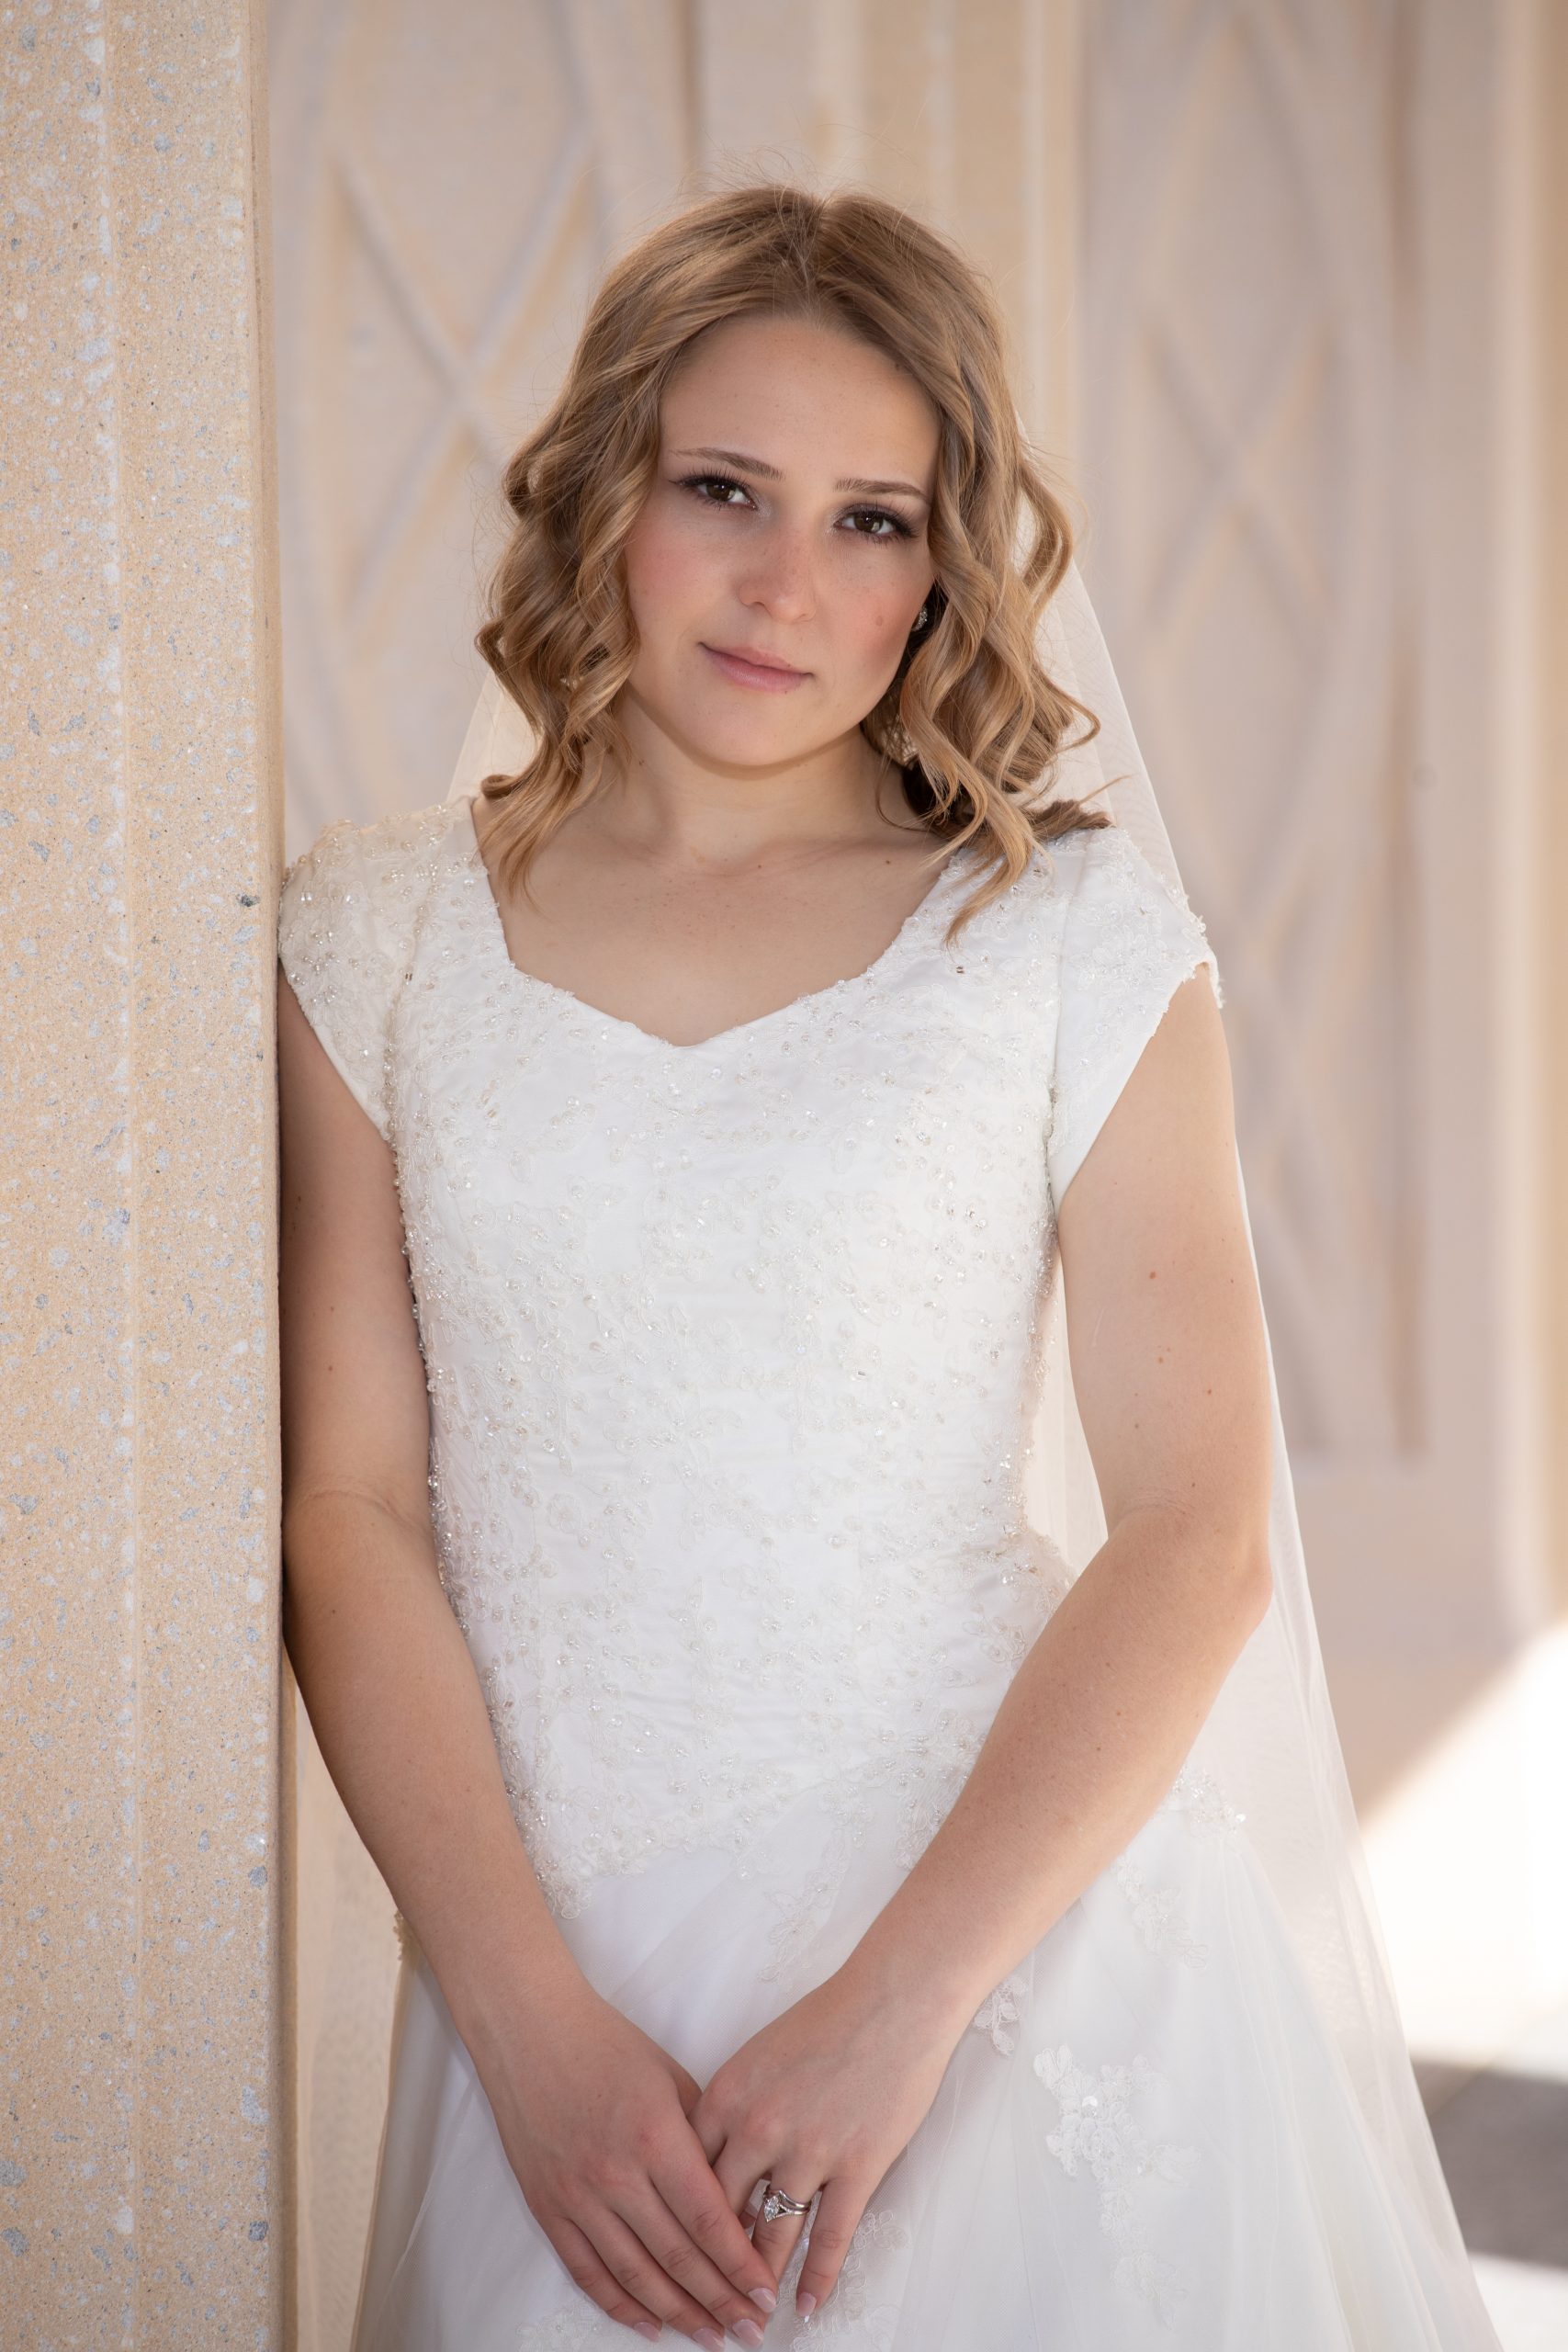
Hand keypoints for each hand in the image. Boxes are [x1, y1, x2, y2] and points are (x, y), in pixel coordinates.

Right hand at [475, 1973, 782, 2343]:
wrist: (530, 2030)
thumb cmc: (607, 2045)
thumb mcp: (672, 2079)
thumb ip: (703, 2138)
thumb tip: (737, 2196)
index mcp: (656, 2137)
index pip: (708, 2220)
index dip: (740, 2266)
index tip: (766, 2295)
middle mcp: (617, 2175)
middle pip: (677, 2257)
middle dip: (720, 2302)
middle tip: (752, 2332)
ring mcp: (578, 2196)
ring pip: (636, 2275)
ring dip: (678, 2314)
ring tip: (712, 2338)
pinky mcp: (547, 2207)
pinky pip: (587, 2271)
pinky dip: (620, 2305)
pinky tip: (652, 2325)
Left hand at [688, 1965, 962, 2320]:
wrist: (894, 1998)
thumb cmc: (830, 2017)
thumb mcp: (760, 2055)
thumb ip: (735, 2108)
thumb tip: (721, 2160)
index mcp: (728, 2095)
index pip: (687, 2173)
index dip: (679, 2219)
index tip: (674, 2250)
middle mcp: (759, 2128)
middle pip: (720, 2214)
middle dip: (710, 2265)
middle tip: (706, 2300)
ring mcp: (808, 2150)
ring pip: (772, 2236)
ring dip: (760, 2281)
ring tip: (751, 2315)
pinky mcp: (857, 2165)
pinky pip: (830, 2236)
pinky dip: (817, 2278)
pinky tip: (805, 2305)